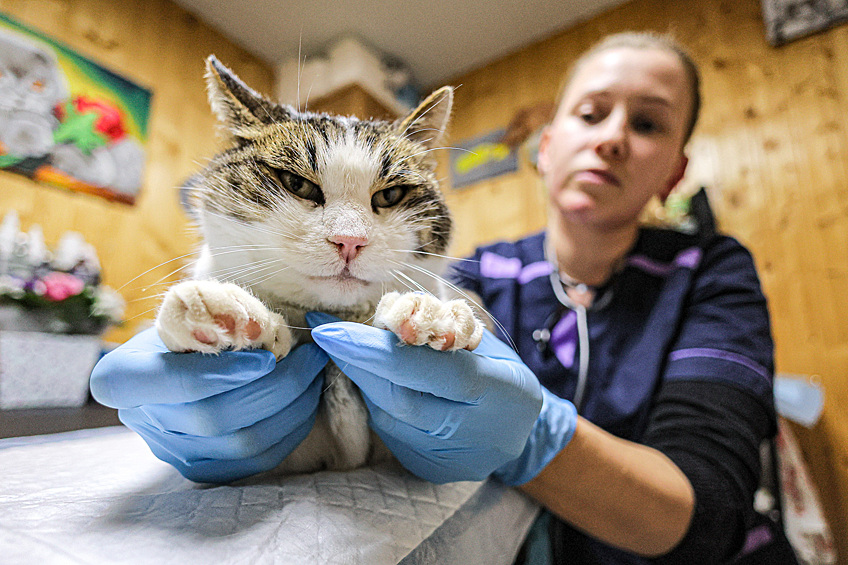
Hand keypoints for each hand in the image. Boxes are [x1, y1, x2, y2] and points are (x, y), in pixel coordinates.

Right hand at [89, 326, 327, 482]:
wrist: (184, 355)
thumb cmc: (193, 322)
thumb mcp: (192, 306)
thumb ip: (217, 319)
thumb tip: (264, 334)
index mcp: (122, 376)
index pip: (169, 383)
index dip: (221, 374)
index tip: (266, 357)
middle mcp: (141, 419)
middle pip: (214, 418)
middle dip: (277, 387)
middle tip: (311, 358)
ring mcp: (171, 451)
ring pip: (242, 444)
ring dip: (292, 407)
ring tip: (313, 375)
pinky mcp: (204, 468)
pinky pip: (257, 460)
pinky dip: (291, 429)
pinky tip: (305, 400)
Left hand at [308, 313, 546, 483]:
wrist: (524, 434)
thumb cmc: (503, 375)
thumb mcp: (485, 343)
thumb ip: (441, 331)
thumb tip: (388, 313)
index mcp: (496, 390)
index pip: (430, 370)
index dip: (376, 350)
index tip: (332, 329)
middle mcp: (472, 431)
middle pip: (400, 398)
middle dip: (357, 363)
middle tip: (329, 333)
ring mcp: (450, 458)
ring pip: (388, 417)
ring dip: (364, 379)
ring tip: (351, 350)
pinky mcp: (430, 469)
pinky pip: (391, 431)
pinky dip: (377, 400)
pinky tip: (372, 379)